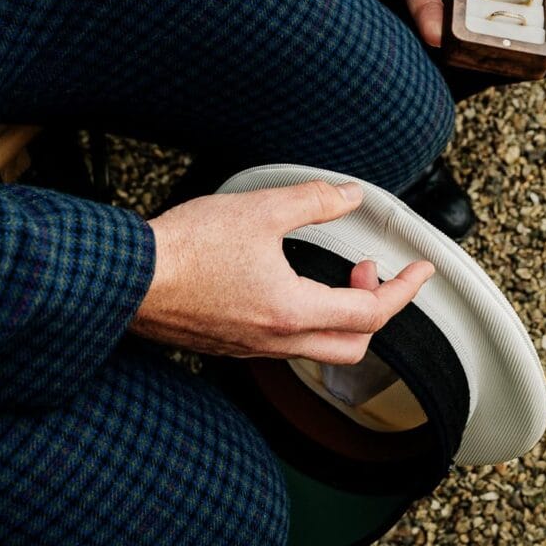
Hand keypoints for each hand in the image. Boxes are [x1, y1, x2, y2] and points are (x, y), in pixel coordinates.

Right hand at [130, 180, 435, 365]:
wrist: (126, 278)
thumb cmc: (184, 248)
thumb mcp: (259, 210)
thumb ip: (313, 200)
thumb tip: (349, 195)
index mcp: (292, 311)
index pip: (372, 313)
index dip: (404, 290)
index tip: (419, 272)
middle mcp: (276, 341)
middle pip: (353, 346)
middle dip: (377, 310)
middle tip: (370, 272)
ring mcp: (251, 349)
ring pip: (318, 350)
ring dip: (341, 317)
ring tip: (334, 276)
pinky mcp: (230, 345)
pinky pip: (285, 346)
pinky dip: (308, 322)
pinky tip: (292, 287)